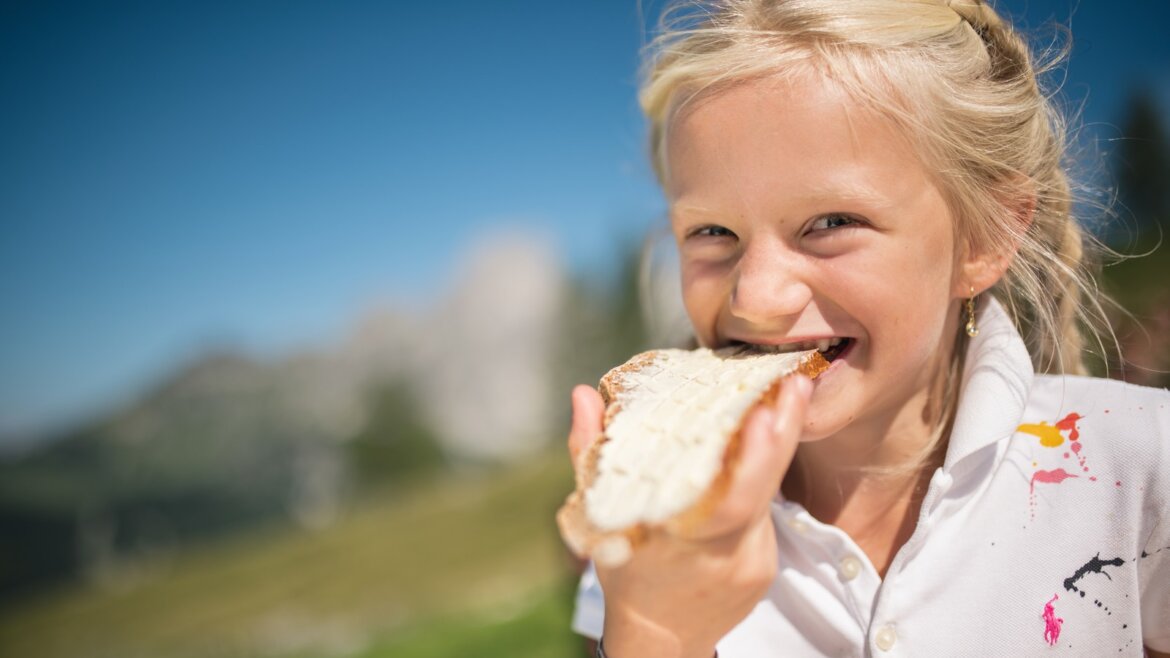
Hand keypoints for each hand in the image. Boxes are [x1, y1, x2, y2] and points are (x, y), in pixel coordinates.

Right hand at [567, 376, 812, 657]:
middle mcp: (730, 555)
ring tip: (782, 400)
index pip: (735, 501)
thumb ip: (589, 453)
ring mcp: (755, 562)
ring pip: (769, 496)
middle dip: (783, 432)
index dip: (754, 457)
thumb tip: (584, 394)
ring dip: (773, 449)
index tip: (763, 414)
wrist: (660, 640)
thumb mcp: (599, 518)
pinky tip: (762, 446)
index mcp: (689, 543)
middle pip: (766, 488)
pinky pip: (767, 513)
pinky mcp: (766, 565)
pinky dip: (762, 478)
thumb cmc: (624, 575)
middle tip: (794, 385)